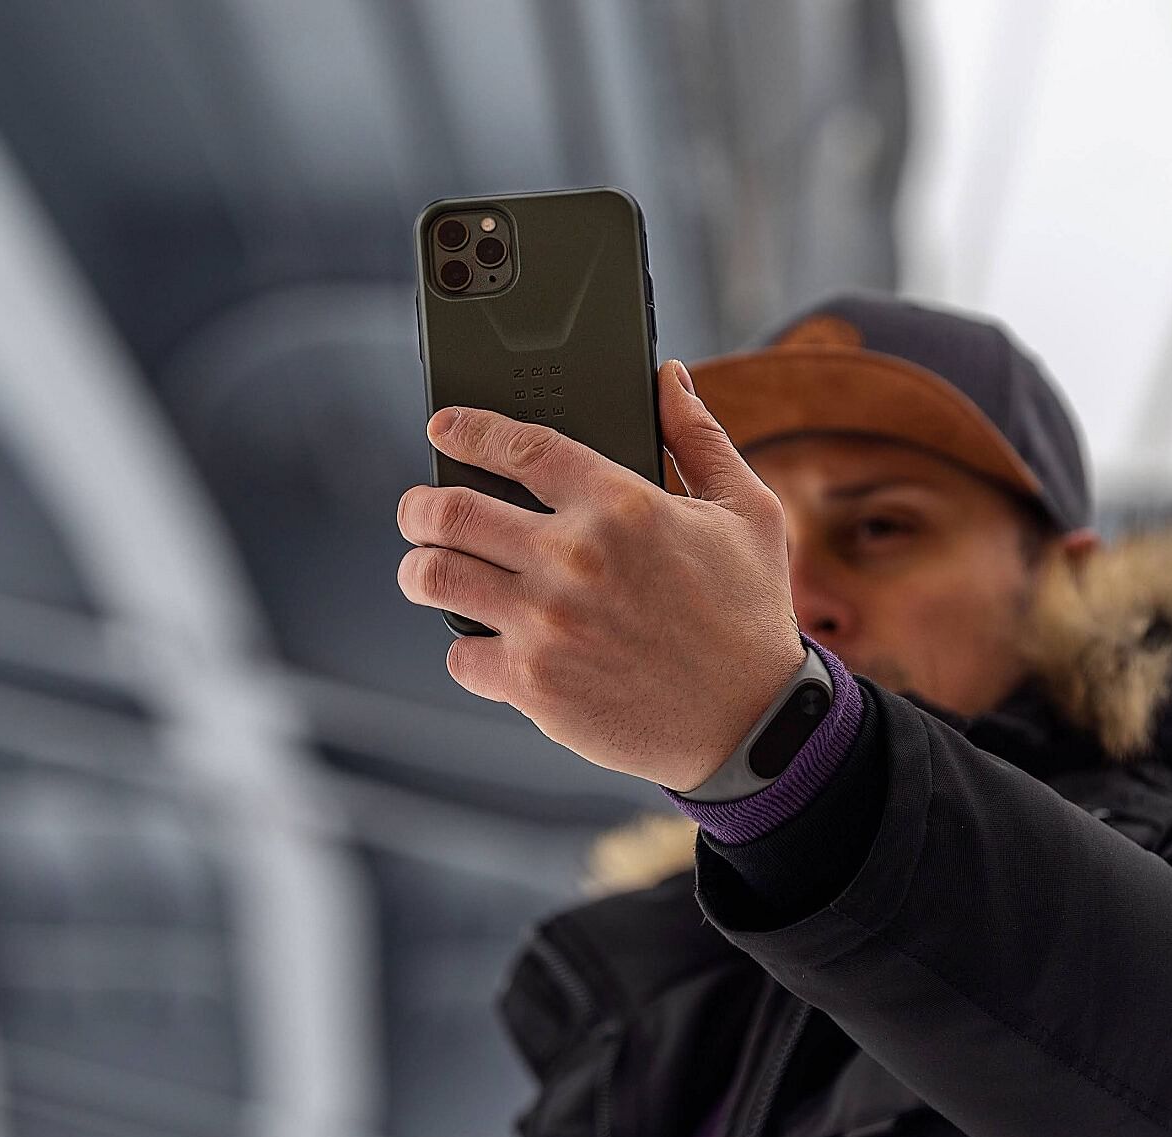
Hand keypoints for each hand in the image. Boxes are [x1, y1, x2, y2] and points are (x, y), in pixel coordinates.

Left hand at [396, 360, 805, 790]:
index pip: (519, 446)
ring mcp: (546, 623)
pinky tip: (483, 642)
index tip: (444, 427)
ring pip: (436, 577)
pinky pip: (460, 655)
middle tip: (418, 511)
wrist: (752, 723)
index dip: (468, 429)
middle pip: (451, 510)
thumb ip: (699, 438)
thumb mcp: (745, 512)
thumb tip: (669, 379)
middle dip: (419, 506)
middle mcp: (573, 558)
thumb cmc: (749, 613)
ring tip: (425, 570)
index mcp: (621, 505)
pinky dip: (464, 648)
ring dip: (420, 569)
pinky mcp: (533, 684)